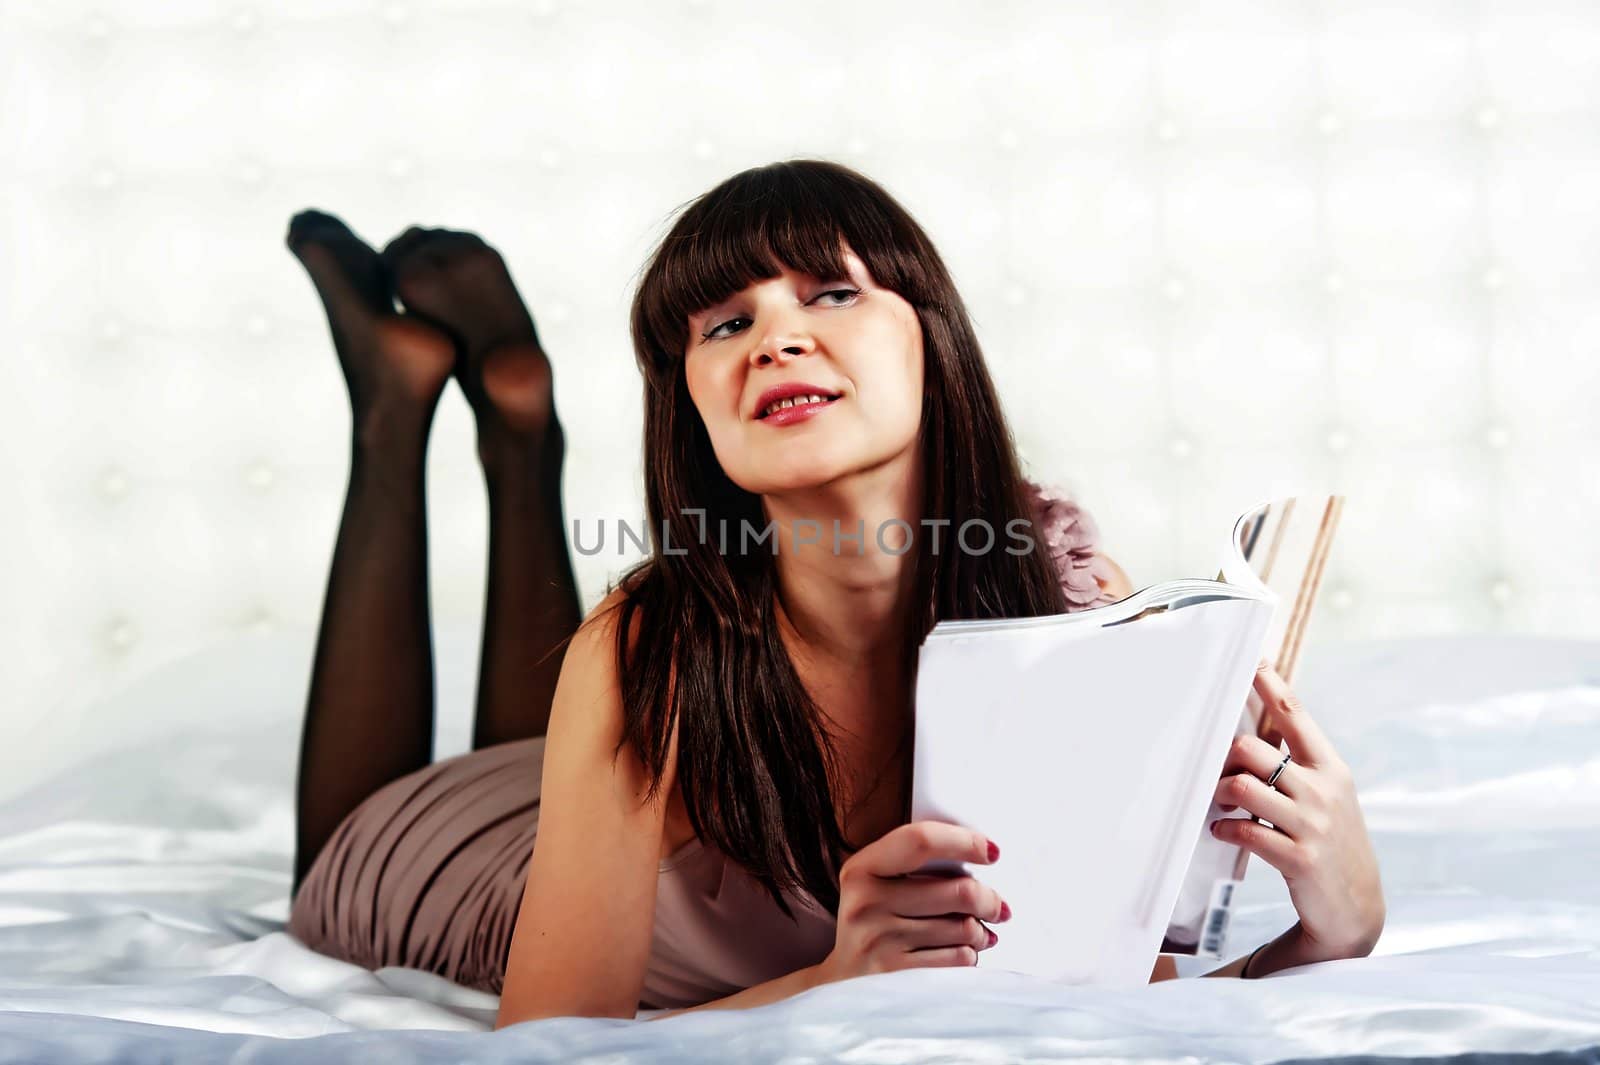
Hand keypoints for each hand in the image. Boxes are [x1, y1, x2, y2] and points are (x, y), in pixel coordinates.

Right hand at [815, 821, 1009, 985]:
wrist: (842, 982)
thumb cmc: (871, 921)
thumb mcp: (874, 882)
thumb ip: (914, 863)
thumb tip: (979, 858)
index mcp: (861, 869)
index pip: (921, 841)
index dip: (965, 842)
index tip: (992, 852)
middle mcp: (866, 903)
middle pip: (958, 891)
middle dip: (989, 899)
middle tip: (998, 906)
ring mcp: (881, 942)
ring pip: (965, 928)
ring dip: (983, 931)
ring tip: (981, 932)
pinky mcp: (899, 976)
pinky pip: (959, 959)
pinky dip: (971, 954)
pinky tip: (966, 951)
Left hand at [1210, 660, 1385, 963]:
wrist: (1354, 906)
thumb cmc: (1329, 841)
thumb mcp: (1326, 796)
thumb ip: (1296, 765)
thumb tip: (1247, 737)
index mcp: (1331, 768)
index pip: (1295, 715)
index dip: (1270, 684)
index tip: (1251, 660)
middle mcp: (1324, 790)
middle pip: (1252, 750)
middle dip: (1224, 760)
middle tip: (1219, 775)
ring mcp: (1313, 824)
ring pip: (1243, 786)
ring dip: (1220, 793)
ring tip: (1221, 804)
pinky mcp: (1299, 858)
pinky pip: (1246, 831)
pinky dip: (1225, 828)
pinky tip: (1223, 831)